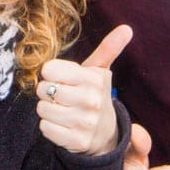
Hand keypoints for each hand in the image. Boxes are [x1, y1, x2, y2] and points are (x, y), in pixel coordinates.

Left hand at [35, 25, 132, 154]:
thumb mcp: (99, 72)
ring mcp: (84, 122)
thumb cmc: (93, 95)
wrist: (105, 134)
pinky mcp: (76, 140)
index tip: (62, 79)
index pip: (49, 69)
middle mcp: (91, 100)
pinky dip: (50, 127)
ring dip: (48, 110)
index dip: (51, 74)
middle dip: (47, 93)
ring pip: (42, 109)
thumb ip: (109, 49)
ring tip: (63, 110)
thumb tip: (127, 28)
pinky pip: (45, 128)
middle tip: (62, 97)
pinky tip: (63, 125)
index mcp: (94, 79)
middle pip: (43, 89)